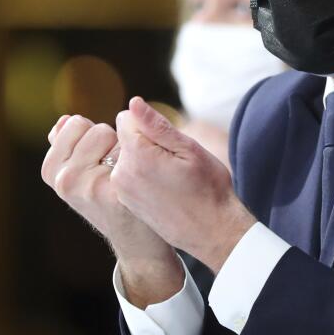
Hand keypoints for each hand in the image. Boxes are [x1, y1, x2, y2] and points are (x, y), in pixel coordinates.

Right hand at [42, 114, 181, 307]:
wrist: (136, 240)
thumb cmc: (110, 198)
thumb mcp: (80, 174)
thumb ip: (68, 146)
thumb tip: (62, 121)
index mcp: (52, 170)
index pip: (75, 123)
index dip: (94, 137)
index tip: (98, 159)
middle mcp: (64, 179)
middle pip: (97, 129)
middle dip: (111, 142)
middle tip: (114, 171)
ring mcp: (87, 187)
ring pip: (114, 138)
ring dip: (125, 151)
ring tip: (124, 176)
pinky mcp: (113, 192)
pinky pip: (130, 153)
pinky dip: (139, 160)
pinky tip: (137, 183)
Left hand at [112, 97, 255, 272]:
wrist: (211, 232)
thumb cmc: (208, 188)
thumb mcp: (190, 150)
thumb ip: (157, 125)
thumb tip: (133, 103)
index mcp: (137, 156)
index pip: (126, 118)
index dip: (150, 124)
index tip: (169, 142)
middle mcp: (121, 173)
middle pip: (126, 137)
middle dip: (147, 142)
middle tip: (175, 162)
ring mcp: (121, 189)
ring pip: (127, 156)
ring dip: (144, 159)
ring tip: (171, 177)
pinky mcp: (125, 200)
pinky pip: (128, 174)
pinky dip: (143, 176)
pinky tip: (164, 190)